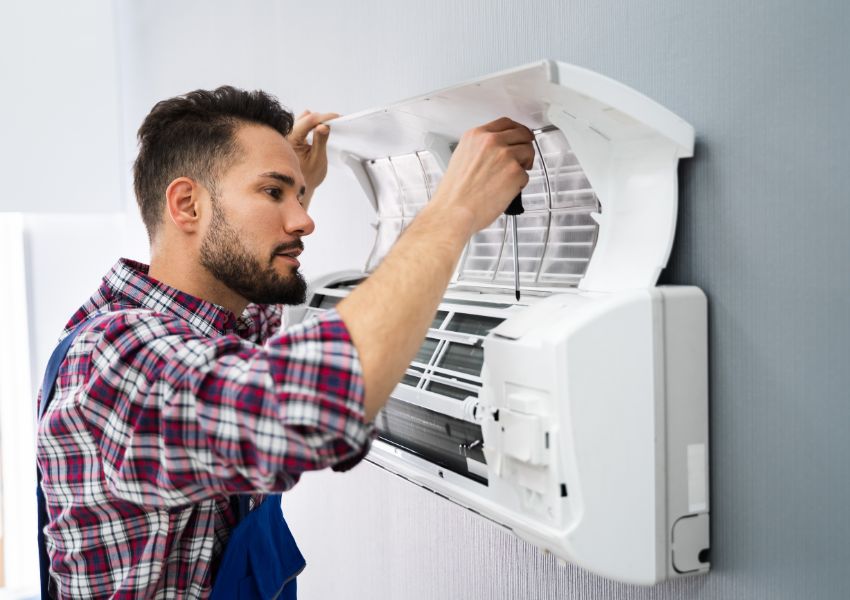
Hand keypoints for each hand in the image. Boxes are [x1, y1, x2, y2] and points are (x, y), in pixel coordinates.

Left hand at [287, 110, 339, 193]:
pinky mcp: (290, 137)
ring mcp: (287, 136)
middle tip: (334, 123)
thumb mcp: (317, 159)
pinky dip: (311, 126)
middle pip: (305, 118)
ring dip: (315, 122)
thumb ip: (320, 141)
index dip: (324, 117)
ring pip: (302, 119)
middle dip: (321, 119)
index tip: (336, 117)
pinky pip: (301, 125)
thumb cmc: (307, 177)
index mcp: (291, 140)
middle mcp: (286, 135)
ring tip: (327, 128)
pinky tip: (319, 131)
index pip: (309, 121)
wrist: (298, 188)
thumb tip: (323, 125)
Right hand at [433, 117, 534, 233]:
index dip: (516, 130)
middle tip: (524, 157)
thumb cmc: (454, 193)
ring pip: (528, 152)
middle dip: (525, 145)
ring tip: (513, 177)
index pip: (506, 123)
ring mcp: (505, 156)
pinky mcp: (515, 172)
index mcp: (476, 136)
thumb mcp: (461, 157)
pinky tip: (506, 191)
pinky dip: (520, 184)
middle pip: (522, 134)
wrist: (453, 212)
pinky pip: (526, 175)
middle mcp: (492, 141)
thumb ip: (480, 148)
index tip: (520, 136)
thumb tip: (496, 151)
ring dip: (525, 164)